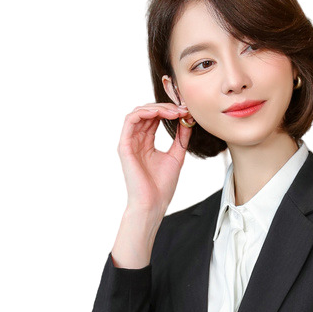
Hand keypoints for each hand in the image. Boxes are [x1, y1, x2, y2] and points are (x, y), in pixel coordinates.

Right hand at [117, 101, 193, 218]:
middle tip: (182, 109)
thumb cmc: (162, 186)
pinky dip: (144, 112)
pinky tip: (159, 113)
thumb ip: (180, 138)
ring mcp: (129, 142)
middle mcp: (136, 140)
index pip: (155, 118)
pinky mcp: (124, 146)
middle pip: (147, 113)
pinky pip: (130, 120)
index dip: (169, 111)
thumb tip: (187, 120)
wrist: (153, 204)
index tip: (186, 112)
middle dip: (165, 107)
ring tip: (173, 111)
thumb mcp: (176, 156)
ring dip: (157, 108)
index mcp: (146, 143)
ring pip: (139, 113)